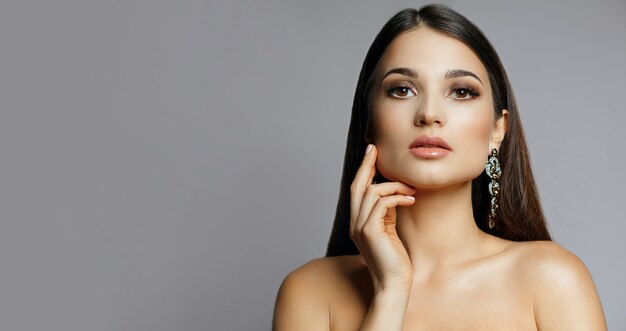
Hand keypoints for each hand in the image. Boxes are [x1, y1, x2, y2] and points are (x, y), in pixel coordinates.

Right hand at [349, 144, 415, 292]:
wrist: (393, 285)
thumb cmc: (395, 261)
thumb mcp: (389, 230)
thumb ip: (386, 213)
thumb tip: (394, 194)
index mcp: (358, 222)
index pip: (357, 190)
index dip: (363, 170)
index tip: (372, 153)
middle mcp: (355, 223)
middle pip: (357, 185)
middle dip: (366, 165)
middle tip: (376, 149)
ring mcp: (360, 227)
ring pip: (371, 192)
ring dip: (394, 185)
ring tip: (411, 189)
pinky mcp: (370, 231)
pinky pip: (382, 203)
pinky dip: (398, 197)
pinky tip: (411, 199)